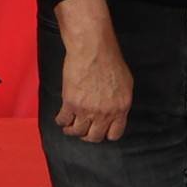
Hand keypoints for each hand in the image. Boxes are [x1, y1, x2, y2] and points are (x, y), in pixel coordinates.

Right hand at [54, 19, 132, 144]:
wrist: (93, 49)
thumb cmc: (110, 60)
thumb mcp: (126, 83)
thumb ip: (120, 101)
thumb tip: (116, 109)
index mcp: (120, 108)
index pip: (114, 134)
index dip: (105, 134)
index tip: (100, 130)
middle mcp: (104, 113)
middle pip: (94, 136)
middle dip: (88, 135)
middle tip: (83, 130)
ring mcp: (87, 110)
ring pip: (77, 131)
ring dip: (72, 130)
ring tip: (69, 127)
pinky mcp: (71, 103)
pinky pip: (63, 120)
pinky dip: (61, 121)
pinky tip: (61, 117)